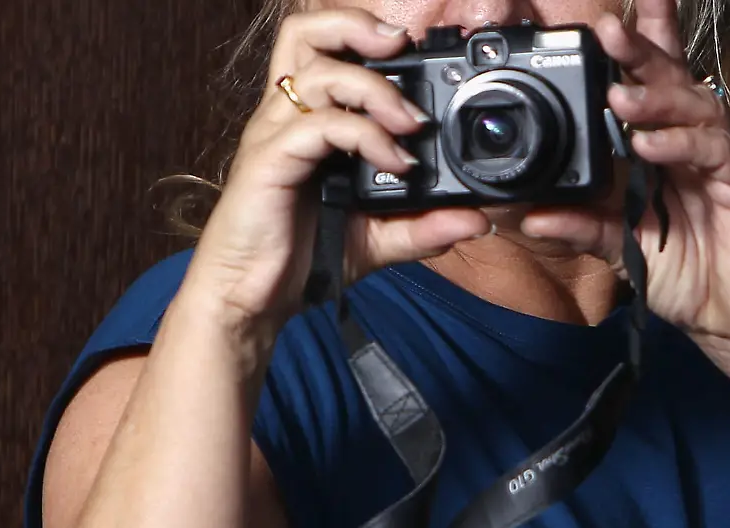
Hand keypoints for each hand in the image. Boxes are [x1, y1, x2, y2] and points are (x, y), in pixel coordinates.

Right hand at [186, 9, 490, 331]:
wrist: (252, 298)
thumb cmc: (302, 258)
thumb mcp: (378, 239)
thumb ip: (425, 226)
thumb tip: (477, 221)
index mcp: (306, 119)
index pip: (326, 48)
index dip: (367, 34)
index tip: (418, 52)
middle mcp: (286, 116)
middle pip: (305, 32)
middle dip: (357, 25)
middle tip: (404, 47)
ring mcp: (274, 135)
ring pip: (319, 72)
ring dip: (376, 89)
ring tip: (412, 124)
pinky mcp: (269, 162)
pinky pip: (320, 127)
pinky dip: (365, 136)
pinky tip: (393, 163)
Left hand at [519, 0, 729, 392]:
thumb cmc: (685, 274)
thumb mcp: (620, 247)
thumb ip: (581, 226)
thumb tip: (528, 215)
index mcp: (663, 147)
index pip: (648, 85)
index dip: (635, 46)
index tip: (600, 20)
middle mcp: (693, 143)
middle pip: (670, 80)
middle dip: (640, 50)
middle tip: (607, 27)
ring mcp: (722, 159)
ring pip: (694, 107)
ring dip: (656, 97)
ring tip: (618, 93)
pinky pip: (715, 152)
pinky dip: (681, 144)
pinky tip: (650, 145)